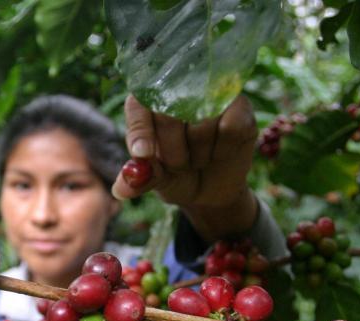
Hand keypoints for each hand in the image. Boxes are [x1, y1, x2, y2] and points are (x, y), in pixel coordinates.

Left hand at [112, 94, 258, 239]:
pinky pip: (230, 127)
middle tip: (179, 166)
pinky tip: (220, 153)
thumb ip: (140, 179)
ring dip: (199, 153)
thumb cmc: (175, 176)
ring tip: (199, 159)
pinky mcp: (239, 107)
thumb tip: (120, 190)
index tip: (143, 154)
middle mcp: (178, 91)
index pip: (139, 107)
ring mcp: (210, 95)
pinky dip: (223, 148)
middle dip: (173, 152)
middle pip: (170, 115)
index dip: (141, 131)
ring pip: (202, 122)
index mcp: (148, 103)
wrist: (209, 190)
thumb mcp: (156, 180)